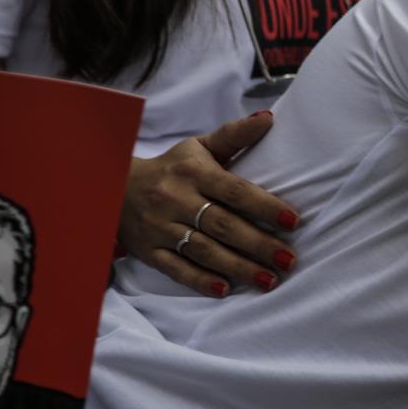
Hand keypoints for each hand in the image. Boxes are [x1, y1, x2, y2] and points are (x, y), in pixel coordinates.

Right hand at [119, 113, 300, 296]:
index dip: (265, 206)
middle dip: (258, 244)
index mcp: (193, 173)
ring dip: (238, 267)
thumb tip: (269, 118)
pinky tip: (225, 290)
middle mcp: (176, 200)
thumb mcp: (199, 147)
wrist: (113, 187)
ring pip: (204, 251)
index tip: (294, 221)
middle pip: (223, 226)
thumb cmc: (172, 167)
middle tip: (289, 259)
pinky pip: (175, 269)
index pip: (234, 191)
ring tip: (270, 279)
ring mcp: (160, 228)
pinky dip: (200, 281)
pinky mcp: (148, 251)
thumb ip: (235, 136)